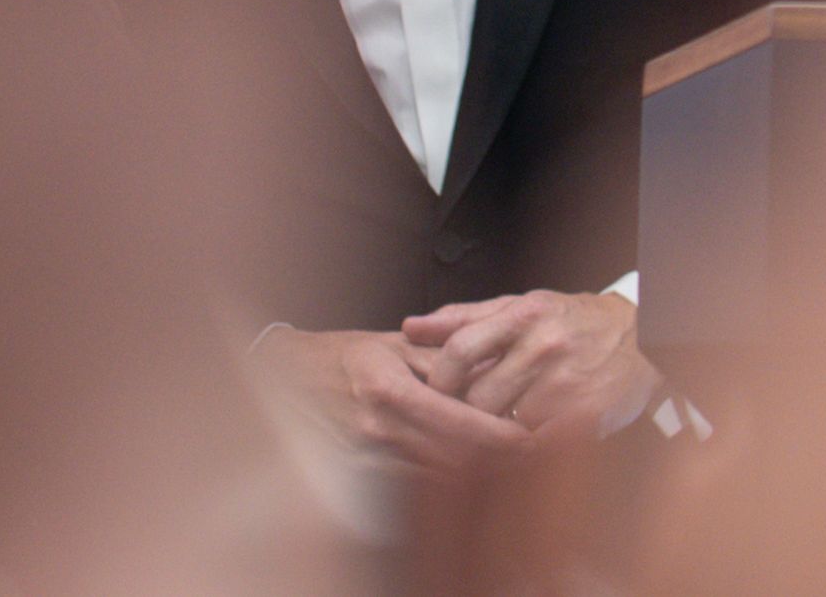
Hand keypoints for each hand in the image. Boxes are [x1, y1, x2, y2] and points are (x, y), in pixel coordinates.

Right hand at [252, 325, 535, 470]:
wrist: (291, 378)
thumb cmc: (351, 355)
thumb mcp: (401, 344)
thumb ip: (448, 358)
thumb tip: (498, 369)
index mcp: (391, 390)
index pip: (458, 421)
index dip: (499, 434)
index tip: (532, 437)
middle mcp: (378, 428)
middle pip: (452, 455)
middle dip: (496, 459)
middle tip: (535, 454)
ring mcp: (367, 455)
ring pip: (435, 474)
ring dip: (475, 474)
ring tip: (512, 463)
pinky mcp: (361, 472)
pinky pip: (412, 481)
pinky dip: (444, 479)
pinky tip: (471, 473)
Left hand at [399, 289, 660, 438]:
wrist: (644, 337)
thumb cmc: (575, 322)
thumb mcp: (524, 306)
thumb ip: (466, 317)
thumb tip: (410, 327)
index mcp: (525, 315)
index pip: (460, 350)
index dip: (439, 379)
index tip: (435, 393)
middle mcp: (545, 346)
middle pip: (477, 397)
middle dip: (464, 413)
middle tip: (463, 419)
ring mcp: (566, 382)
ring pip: (503, 424)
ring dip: (493, 433)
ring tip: (496, 428)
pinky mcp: (585, 415)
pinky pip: (534, 444)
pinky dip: (522, 447)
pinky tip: (523, 440)